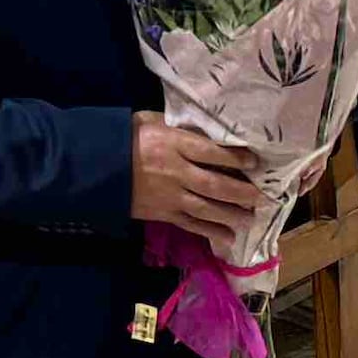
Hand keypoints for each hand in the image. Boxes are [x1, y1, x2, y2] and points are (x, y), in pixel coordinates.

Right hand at [130, 118, 258, 239]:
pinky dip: (210, 231)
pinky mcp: (162, 213)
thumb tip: (205, 128)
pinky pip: (190, 224)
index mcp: (173, 144)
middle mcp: (175, 172)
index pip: (211, 152)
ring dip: (230, 215)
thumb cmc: (126, 138)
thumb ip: (178, 126)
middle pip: (214, 184)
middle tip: (261, 197)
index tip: (255, 162)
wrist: (95, 167)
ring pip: (206, 208)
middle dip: (240, 192)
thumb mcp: (151, 121)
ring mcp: (169, 196)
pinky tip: (228, 237)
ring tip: (251, 220)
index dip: (235, 158)